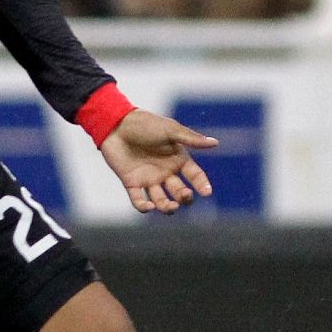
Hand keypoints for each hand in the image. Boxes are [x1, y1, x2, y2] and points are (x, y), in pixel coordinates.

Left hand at [101, 109, 216, 214]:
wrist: (116, 124)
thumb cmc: (145, 124)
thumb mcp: (170, 130)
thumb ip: (191, 139)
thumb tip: (215, 143)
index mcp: (177, 159)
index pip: (194, 175)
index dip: (201, 184)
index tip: (207, 192)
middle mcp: (165, 172)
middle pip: (179, 192)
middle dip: (184, 197)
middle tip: (185, 196)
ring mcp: (148, 179)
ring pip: (161, 200)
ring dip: (167, 207)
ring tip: (170, 207)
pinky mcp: (131, 183)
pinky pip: (139, 201)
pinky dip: (143, 207)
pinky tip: (149, 207)